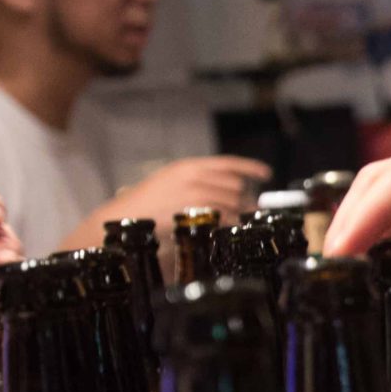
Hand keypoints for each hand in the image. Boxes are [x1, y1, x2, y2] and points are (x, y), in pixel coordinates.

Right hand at [117, 156, 269, 225]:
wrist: (124, 217)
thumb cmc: (146, 204)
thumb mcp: (170, 183)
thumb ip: (196, 182)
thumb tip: (225, 192)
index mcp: (188, 167)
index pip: (227, 163)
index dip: (250, 167)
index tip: (266, 173)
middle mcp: (193, 176)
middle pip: (235, 185)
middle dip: (245, 199)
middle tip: (251, 210)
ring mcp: (194, 193)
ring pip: (232, 201)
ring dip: (240, 213)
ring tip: (241, 222)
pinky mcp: (193, 211)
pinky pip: (223, 217)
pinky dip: (230, 223)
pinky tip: (230, 228)